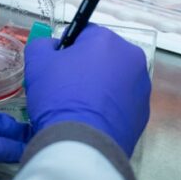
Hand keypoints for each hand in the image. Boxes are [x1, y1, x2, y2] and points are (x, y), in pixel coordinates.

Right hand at [24, 24, 150, 155]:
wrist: (82, 145)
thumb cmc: (59, 97)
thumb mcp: (37, 62)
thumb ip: (42, 45)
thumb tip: (51, 47)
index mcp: (108, 40)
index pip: (84, 34)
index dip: (66, 49)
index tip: (56, 67)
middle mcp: (132, 59)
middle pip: (102, 56)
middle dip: (85, 67)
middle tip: (64, 88)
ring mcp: (141, 87)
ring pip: (114, 80)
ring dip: (98, 87)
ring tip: (78, 107)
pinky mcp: (143, 113)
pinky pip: (121, 103)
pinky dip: (108, 108)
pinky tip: (92, 120)